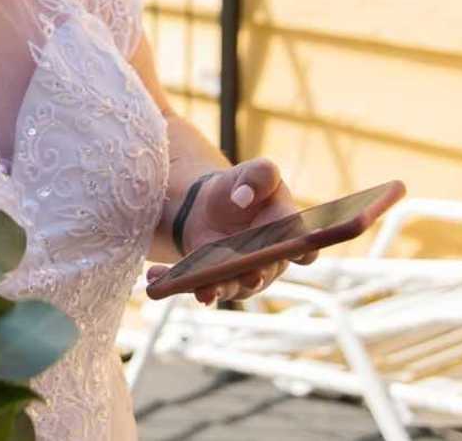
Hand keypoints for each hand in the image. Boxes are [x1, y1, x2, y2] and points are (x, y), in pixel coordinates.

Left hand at [147, 157, 317, 304]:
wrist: (210, 203)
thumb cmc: (243, 188)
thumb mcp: (254, 172)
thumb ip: (260, 176)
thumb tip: (243, 197)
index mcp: (287, 231)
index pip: (304, 246)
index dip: (304, 250)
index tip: (300, 253)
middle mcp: (268, 261)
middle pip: (264, 273)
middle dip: (254, 276)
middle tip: (248, 275)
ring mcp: (240, 275)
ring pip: (230, 287)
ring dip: (214, 289)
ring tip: (199, 289)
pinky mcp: (211, 280)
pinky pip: (195, 285)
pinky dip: (174, 281)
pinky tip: (157, 277)